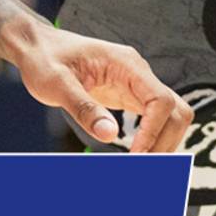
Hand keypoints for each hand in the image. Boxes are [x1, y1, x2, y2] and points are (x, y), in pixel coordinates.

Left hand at [3, 19, 194, 152]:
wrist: (39, 48)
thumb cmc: (45, 58)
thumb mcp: (56, 83)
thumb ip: (83, 107)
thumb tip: (109, 134)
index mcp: (126, 64)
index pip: (161, 100)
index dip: (154, 131)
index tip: (136, 154)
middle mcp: (138, 74)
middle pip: (176, 111)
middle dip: (164, 141)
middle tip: (141, 168)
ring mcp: (136, 85)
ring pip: (170, 117)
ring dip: (161, 143)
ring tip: (140, 167)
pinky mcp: (128, 96)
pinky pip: (152, 120)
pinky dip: (150, 139)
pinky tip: (136, 157)